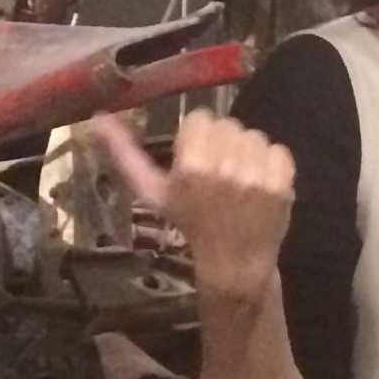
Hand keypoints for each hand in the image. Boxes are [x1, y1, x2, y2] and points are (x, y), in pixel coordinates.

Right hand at [85, 107, 294, 299]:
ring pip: (253, 135)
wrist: (234, 261)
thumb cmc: (188, 223)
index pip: (200, 118)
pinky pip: (278, 149)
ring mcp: (257, 175)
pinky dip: (270, 162)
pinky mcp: (283, 183)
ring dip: (246, 151)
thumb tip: (96, 119)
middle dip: (221, 143)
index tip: (196, 156)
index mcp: (191, 166)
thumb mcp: (152, 192)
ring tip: (238, 177)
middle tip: (217, 169)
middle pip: (227, 124)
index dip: (198, 136)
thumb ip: (124, 154)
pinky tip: (258, 183)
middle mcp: (225, 167)